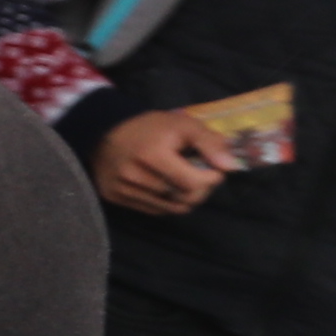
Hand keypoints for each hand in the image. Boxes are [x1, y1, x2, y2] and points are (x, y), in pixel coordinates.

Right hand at [91, 108, 236, 215]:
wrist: (104, 131)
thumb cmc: (150, 128)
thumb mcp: (183, 124)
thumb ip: (210, 142)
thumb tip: (231, 167)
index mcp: (152, 155)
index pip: (195, 184)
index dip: (212, 177)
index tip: (211, 167)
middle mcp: (134, 176)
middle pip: (185, 199)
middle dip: (201, 189)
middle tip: (199, 175)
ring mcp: (123, 189)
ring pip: (171, 208)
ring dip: (185, 197)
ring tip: (182, 180)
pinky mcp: (115, 197)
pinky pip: (155, 210)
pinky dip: (167, 202)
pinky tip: (165, 186)